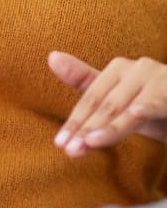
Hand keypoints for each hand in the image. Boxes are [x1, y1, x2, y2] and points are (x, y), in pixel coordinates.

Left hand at [50, 50, 166, 156]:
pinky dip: (145, 109)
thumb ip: (88, 83)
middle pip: (105, 104)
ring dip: (108, 128)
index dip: (76, 122)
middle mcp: (140, 67)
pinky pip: (156, 103)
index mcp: (122, 68)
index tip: (61, 145)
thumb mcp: (123, 104)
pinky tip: (134, 114)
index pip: (92, 99)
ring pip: (127, 108)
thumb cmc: (159, 108)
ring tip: (89, 143)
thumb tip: (51, 56)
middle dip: (86, 129)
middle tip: (70, 151)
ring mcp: (161, 77)